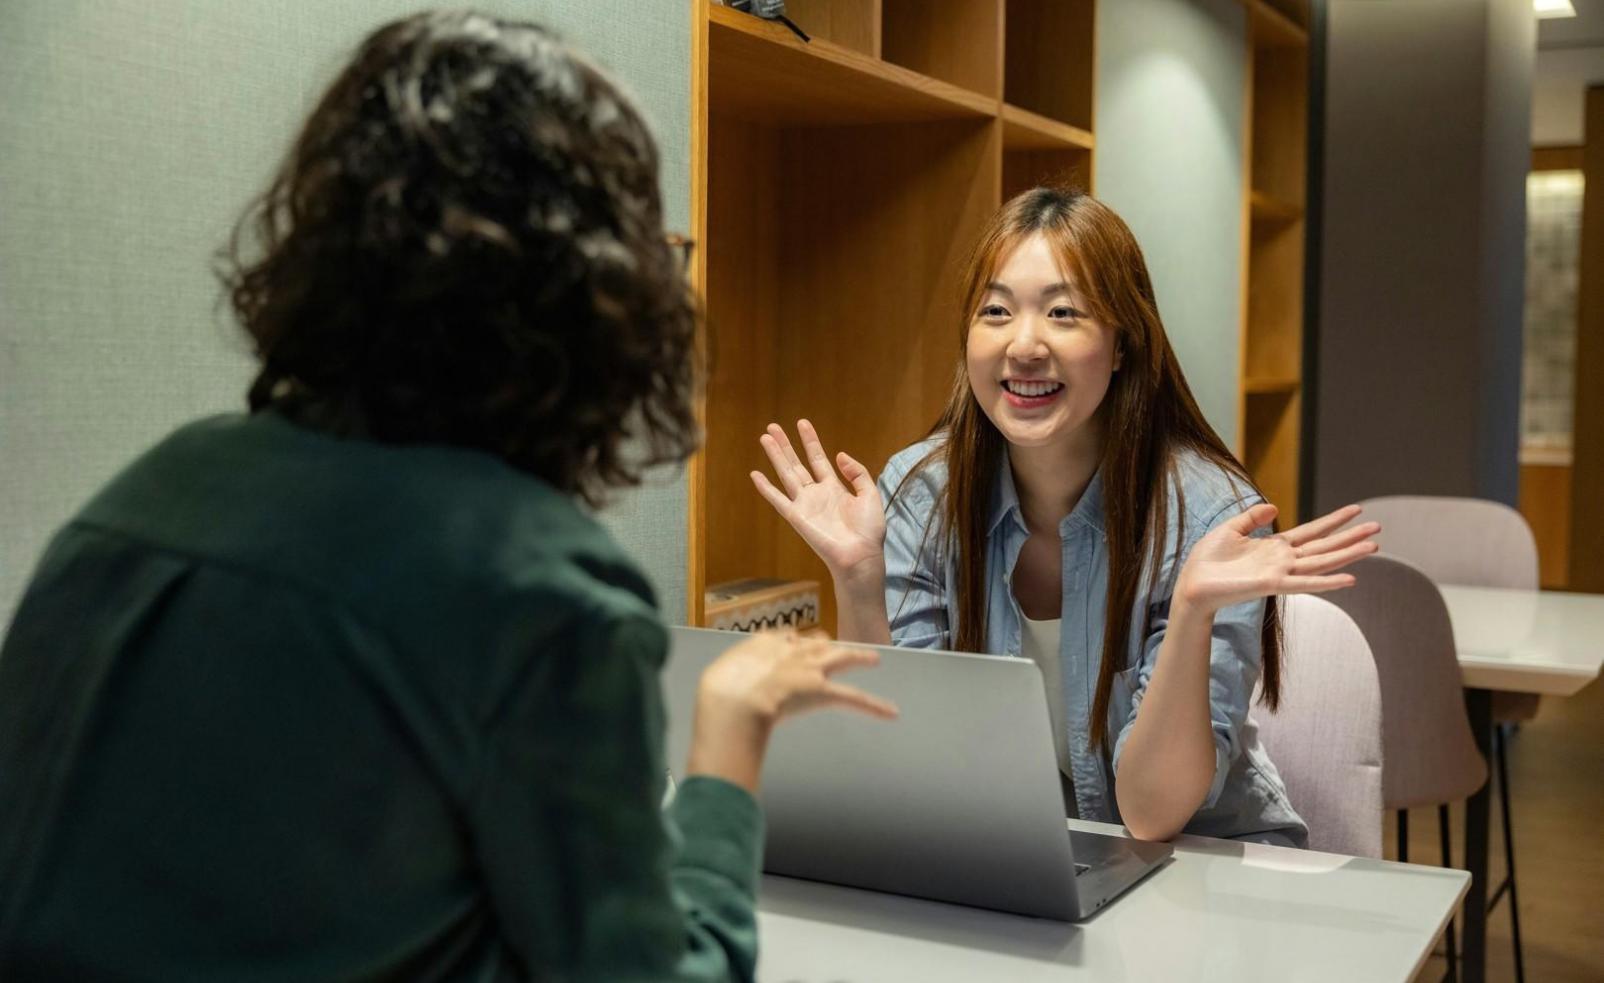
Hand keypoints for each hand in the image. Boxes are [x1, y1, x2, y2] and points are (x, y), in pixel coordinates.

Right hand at [697, 630, 897, 725]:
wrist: (735, 700)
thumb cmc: (719, 692)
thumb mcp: (720, 676)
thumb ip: (728, 678)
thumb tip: (722, 692)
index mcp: (766, 644)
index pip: (787, 638)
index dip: (793, 643)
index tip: (796, 645)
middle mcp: (793, 651)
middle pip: (818, 642)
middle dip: (828, 645)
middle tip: (836, 646)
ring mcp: (811, 670)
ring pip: (842, 658)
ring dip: (859, 657)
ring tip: (873, 658)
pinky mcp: (825, 692)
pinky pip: (855, 698)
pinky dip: (874, 706)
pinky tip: (890, 712)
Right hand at [750, 420, 885, 585]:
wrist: (860, 555)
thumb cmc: (868, 531)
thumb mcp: (869, 494)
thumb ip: (857, 473)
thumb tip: (839, 455)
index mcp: (834, 488)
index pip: (818, 459)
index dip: (810, 441)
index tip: (801, 423)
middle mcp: (816, 494)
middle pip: (797, 464)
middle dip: (785, 445)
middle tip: (773, 427)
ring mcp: (805, 505)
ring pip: (786, 474)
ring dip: (775, 456)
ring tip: (764, 437)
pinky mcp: (797, 517)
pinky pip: (778, 500)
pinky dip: (766, 488)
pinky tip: (755, 474)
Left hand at [1173, 503, 1380, 614]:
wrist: (1192, 584)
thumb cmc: (1208, 560)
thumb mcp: (1231, 529)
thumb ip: (1253, 517)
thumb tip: (1275, 508)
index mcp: (1275, 547)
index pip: (1312, 531)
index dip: (1334, 520)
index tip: (1356, 510)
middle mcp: (1283, 560)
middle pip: (1325, 546)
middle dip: (1351, 537)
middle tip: (1379, 528)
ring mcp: (1281, 573)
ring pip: (1322, 562)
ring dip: (1348, 555)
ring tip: (1373, 546)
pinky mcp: (1272, 584)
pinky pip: (1305, 583)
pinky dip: (1327, 582)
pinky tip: (1350, 579)